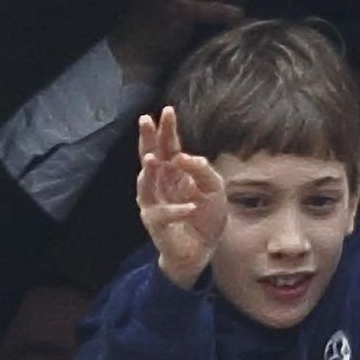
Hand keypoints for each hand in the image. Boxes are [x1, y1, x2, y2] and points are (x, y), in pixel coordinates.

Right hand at [137, 107, 226, 287]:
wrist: (202, 249)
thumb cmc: (205, 216)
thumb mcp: (214, 189)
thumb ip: (203, 171)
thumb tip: (186, 156)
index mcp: (174, 172)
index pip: (168, 147)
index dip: (167, 130)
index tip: (167, 110)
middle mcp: (160, 184)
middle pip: (150, 157)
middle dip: (147, 139)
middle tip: (146, 120)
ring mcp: (154, 203)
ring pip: (146, 184)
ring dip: (150, 171)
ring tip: (155, 159)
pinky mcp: (157, 223)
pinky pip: (164, 214)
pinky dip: (177, 210)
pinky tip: (190, 205)